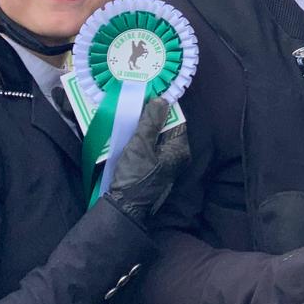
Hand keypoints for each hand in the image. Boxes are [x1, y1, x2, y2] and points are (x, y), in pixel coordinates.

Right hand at [103, 97, 189, 231]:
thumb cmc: (136, 176)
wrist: (124, 207)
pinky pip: (145, 147)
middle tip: (135, 102)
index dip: (162, 108)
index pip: (175, 120)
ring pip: (153, 137)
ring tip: (128, 113)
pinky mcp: (149, 167)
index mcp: (179, 149)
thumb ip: (151, 122)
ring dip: (141, 127)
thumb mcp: (141, 145)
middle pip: (164, 128)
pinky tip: (125, 130)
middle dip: (150, 116)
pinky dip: (137, 138)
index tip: (149, 96)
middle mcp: (174, 155)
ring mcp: (161, 162)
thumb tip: (161, 100)